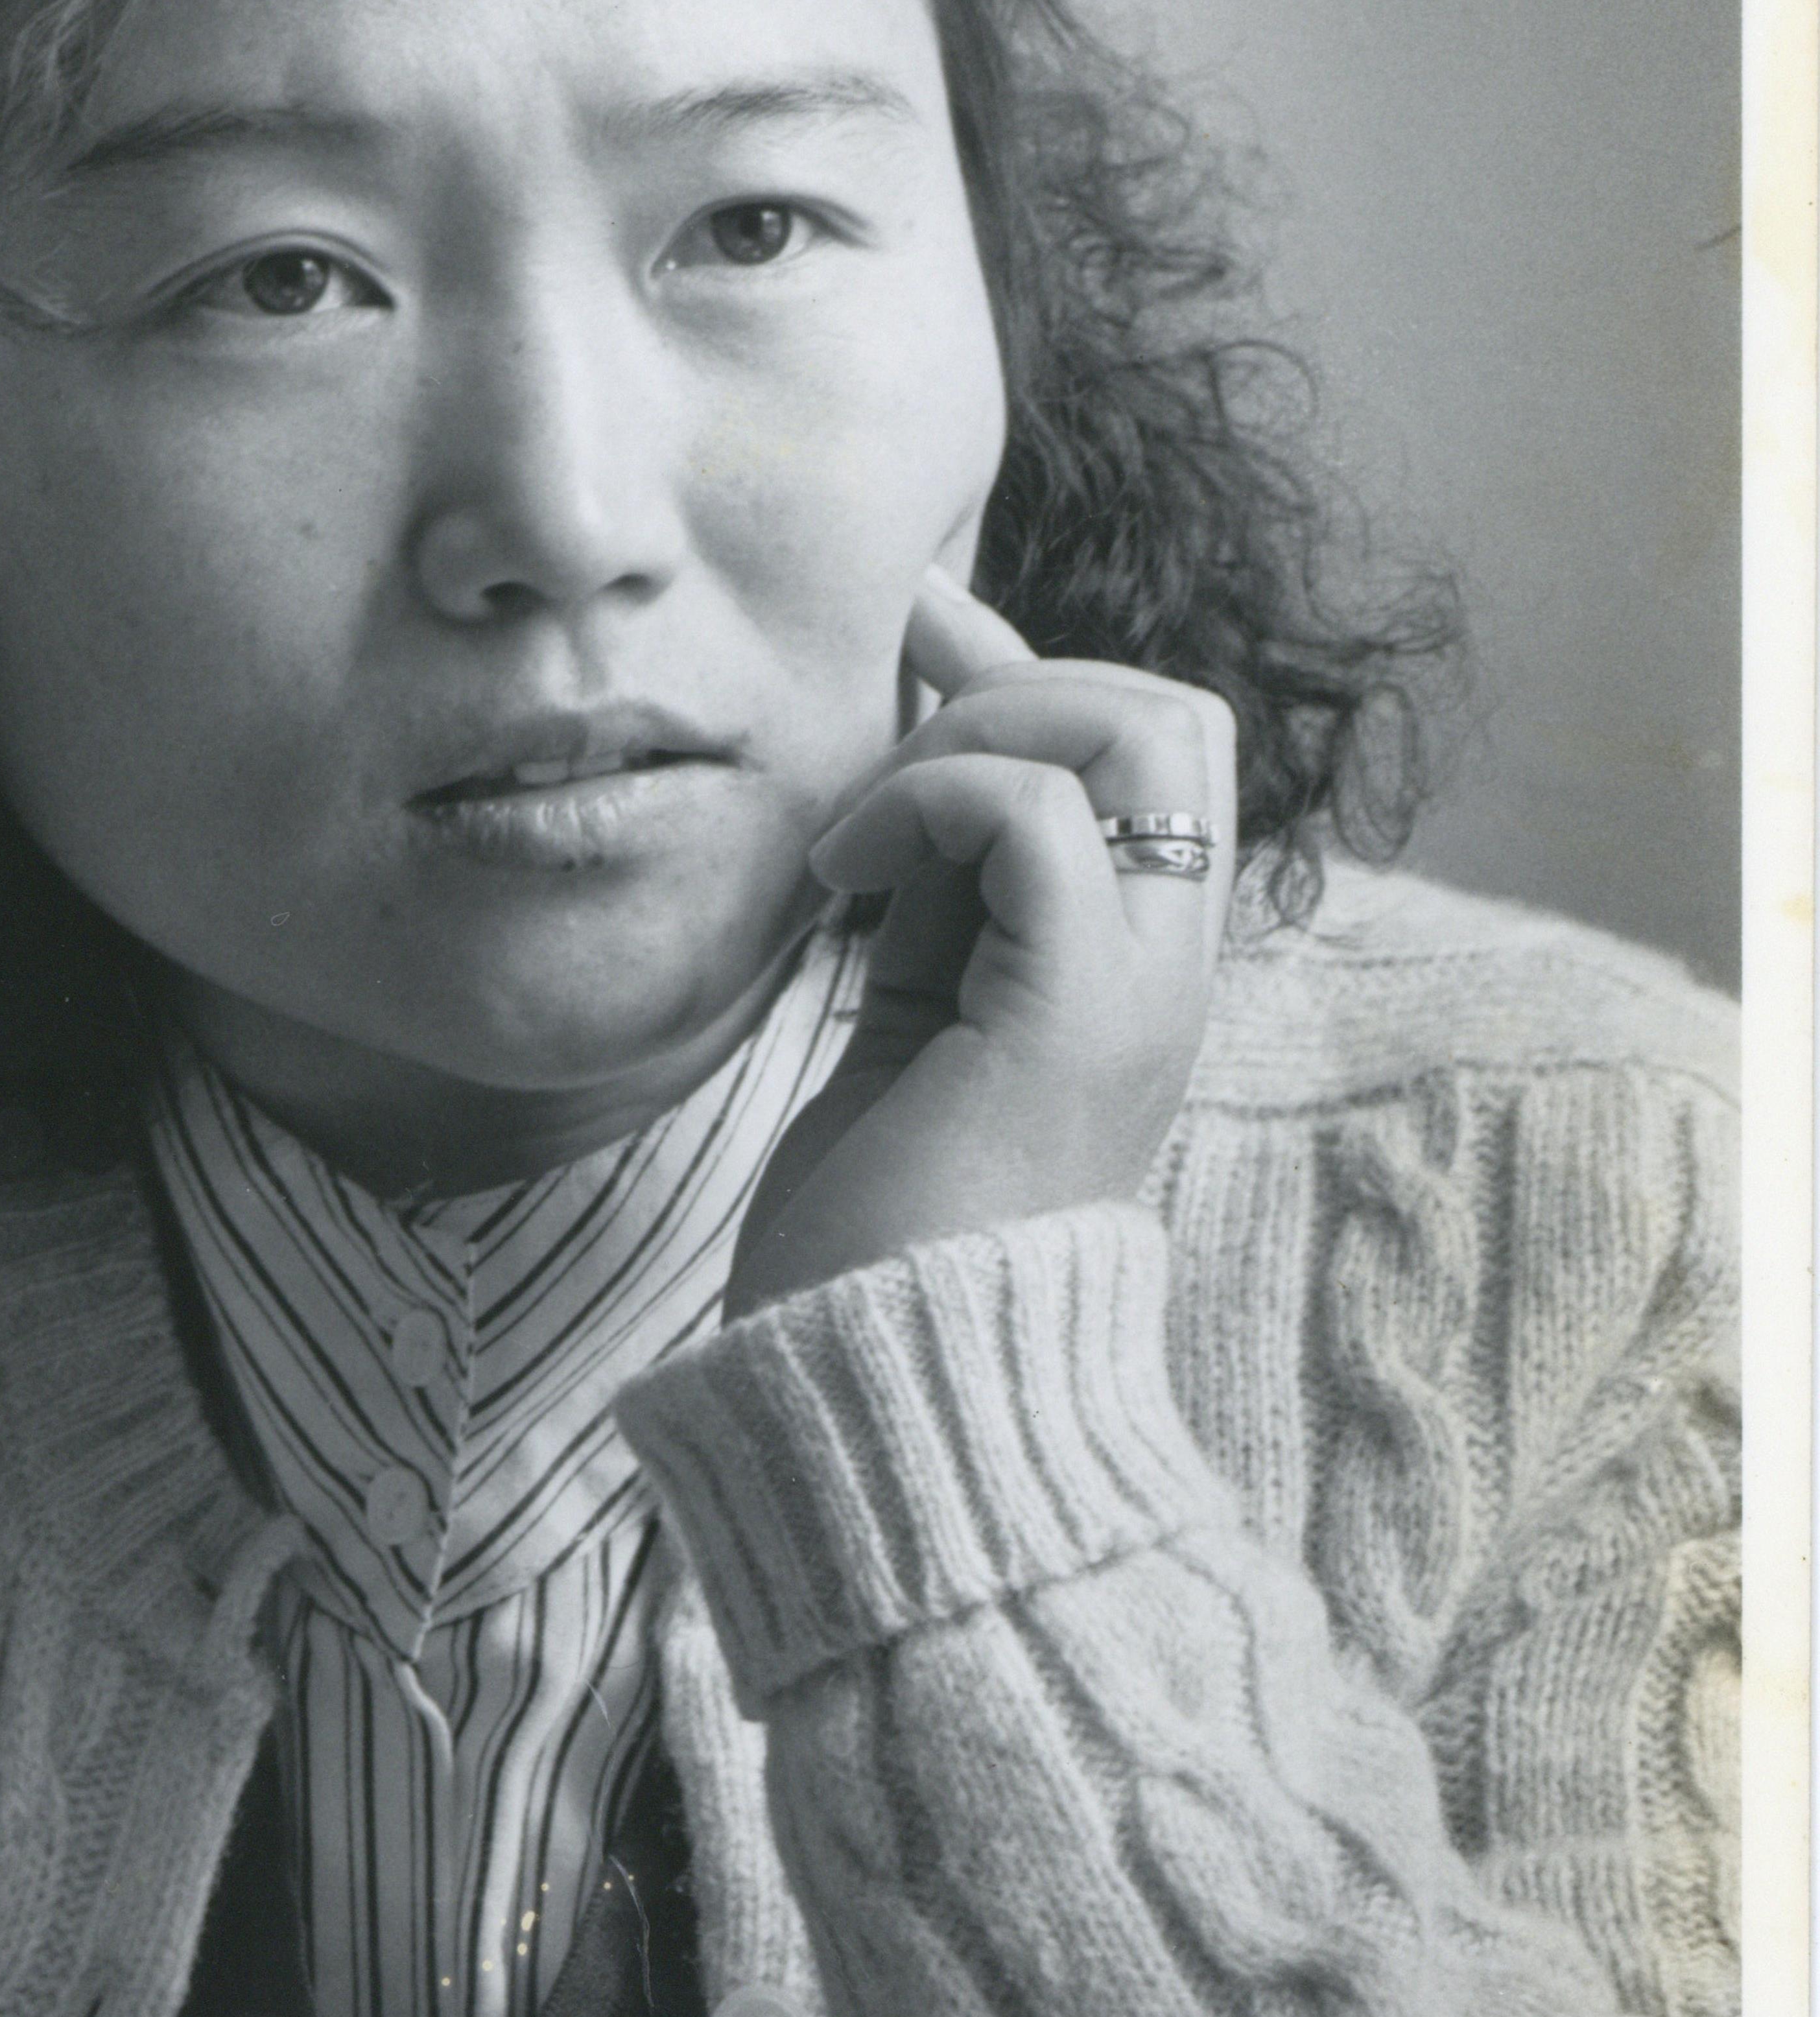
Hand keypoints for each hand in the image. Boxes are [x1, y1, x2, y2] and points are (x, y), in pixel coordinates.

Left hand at [725, 579, 1237, 1319]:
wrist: (872, 1384)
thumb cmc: (876, 1227)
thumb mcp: (912, 1011)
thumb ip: (934, 890)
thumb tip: (906, 754)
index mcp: (1131, 967)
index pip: (1149, 750)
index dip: (1033, 664)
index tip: (915, 631)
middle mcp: (1163, 967)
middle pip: (1172, 712)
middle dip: (1023, 678)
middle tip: (892, 760)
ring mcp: (1135, 988)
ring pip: (1130, 732)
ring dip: (971, 736)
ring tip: (863, 836)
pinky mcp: (1069, 1015)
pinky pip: (1035, 815)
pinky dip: (930, 804)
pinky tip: (845, 880)